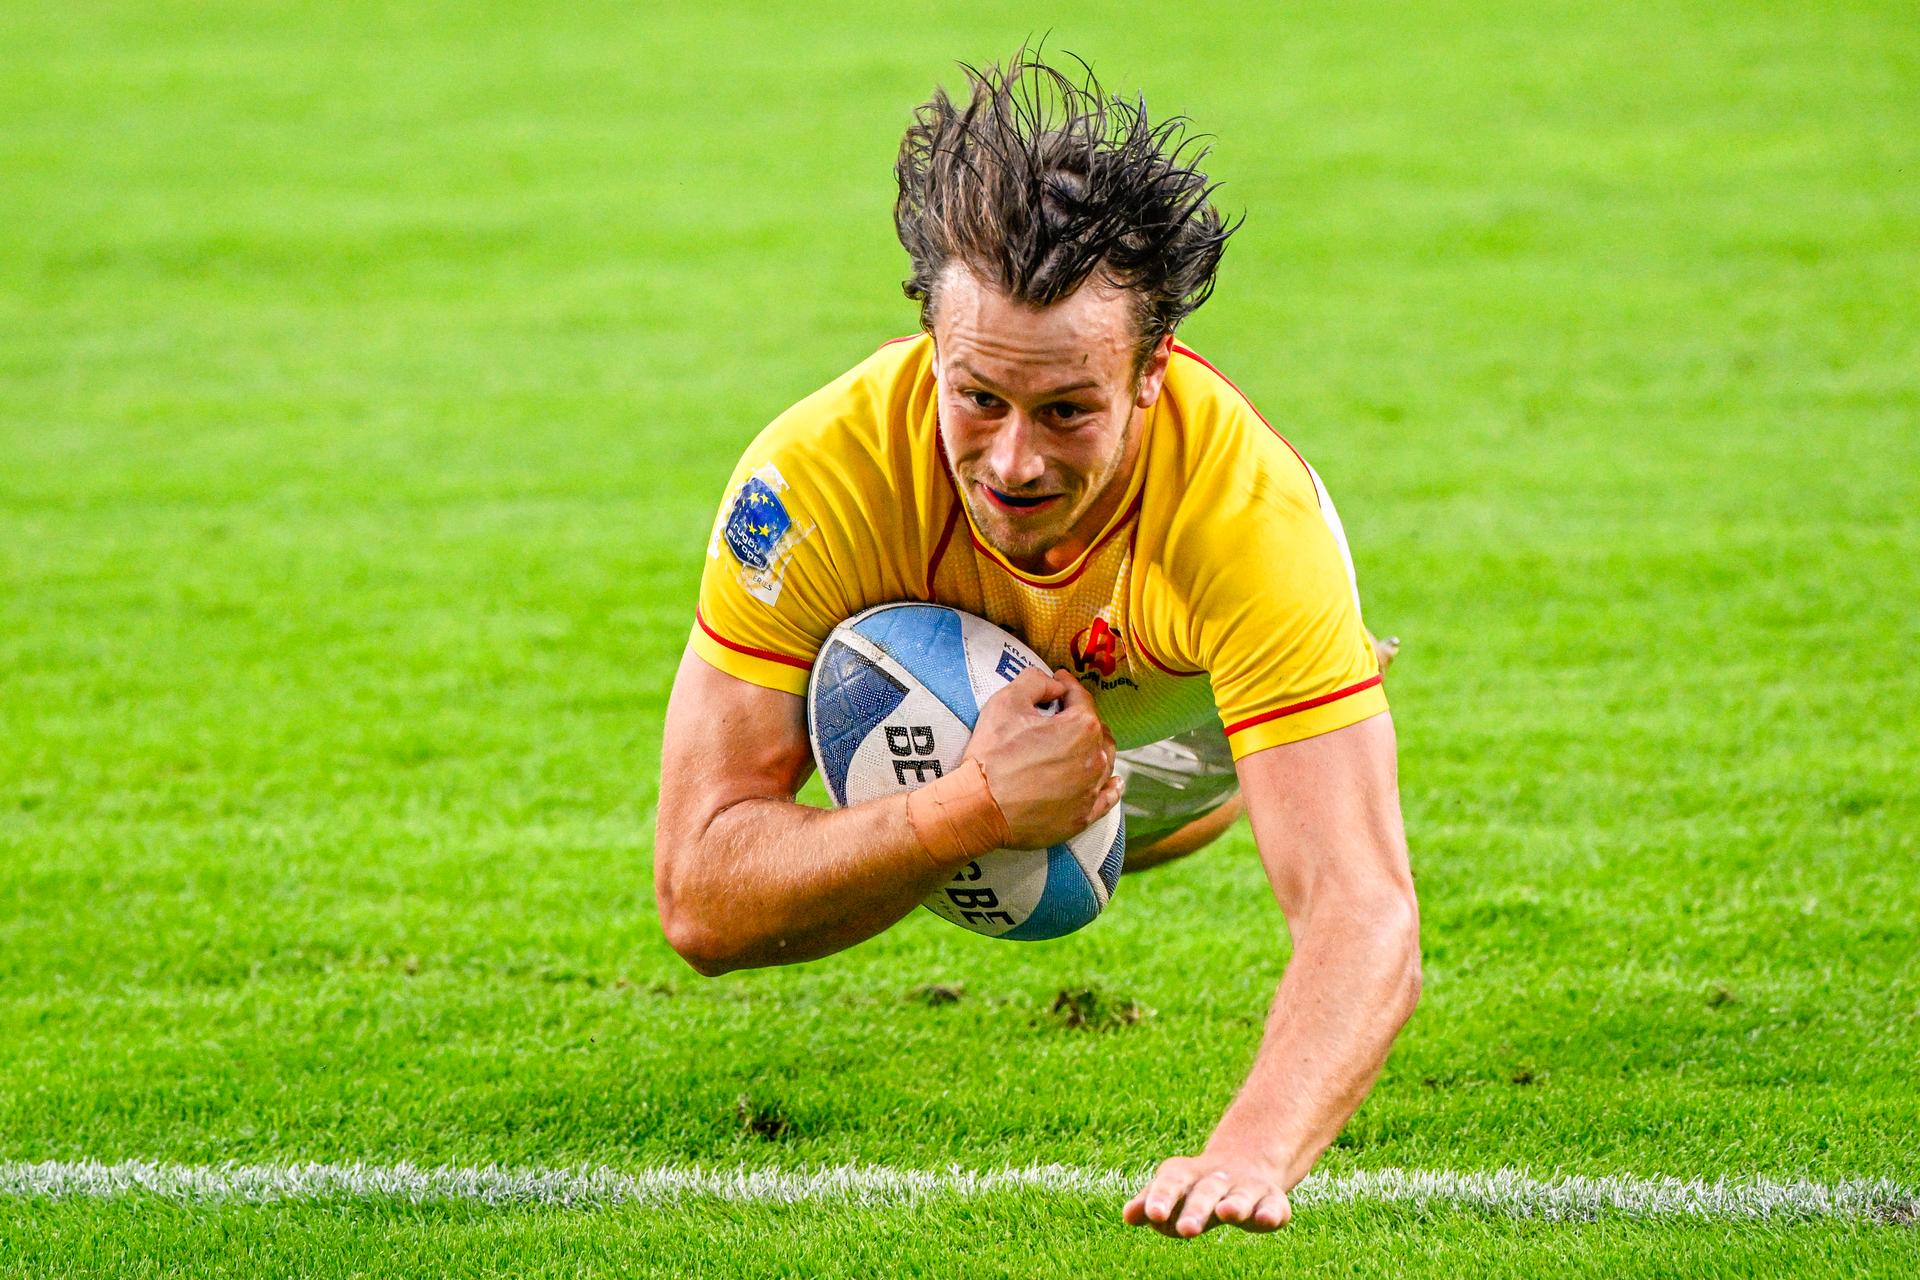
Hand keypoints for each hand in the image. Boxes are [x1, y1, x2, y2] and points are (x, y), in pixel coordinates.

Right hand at [965, 667, 1119, 847]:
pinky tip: (1111, 782)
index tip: (1059, 682)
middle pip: (1097, 730)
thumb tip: (1054, 686)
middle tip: (1064, 715)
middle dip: (1082, 718)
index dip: (1068, 686)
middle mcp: (1095, 758)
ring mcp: (1091, 790)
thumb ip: (1035, 681)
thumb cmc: (993, 756)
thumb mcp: (1007, 702)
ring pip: (1105, 762)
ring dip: (1094, 748)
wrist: (981, 808)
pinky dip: (1110, 786)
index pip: (1081, 698)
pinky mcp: (1083, 816)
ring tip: (1080, 745)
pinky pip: (1107, 797)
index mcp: (1082, 727)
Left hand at [1122, 1154, 1292, 1237]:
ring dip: (1234, 1205)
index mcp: (1186, 1176)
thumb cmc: (1195, 1189)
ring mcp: (1245, 1189)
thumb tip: (1128, 1216)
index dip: (1161, 1198)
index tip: (1152, 1214)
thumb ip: (1149, 1203)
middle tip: (1186, 1230)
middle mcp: (1216, 1180)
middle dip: (1196, 1210)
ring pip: (1239, 1197)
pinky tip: (1264, 1220)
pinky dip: (1269, 1213)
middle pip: (1204, 1193)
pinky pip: (1273, 1207)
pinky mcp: (1271, 1200)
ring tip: (1226, 1213)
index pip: (1170, 1184)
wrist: (1244, 1166)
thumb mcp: (1172, 1192)